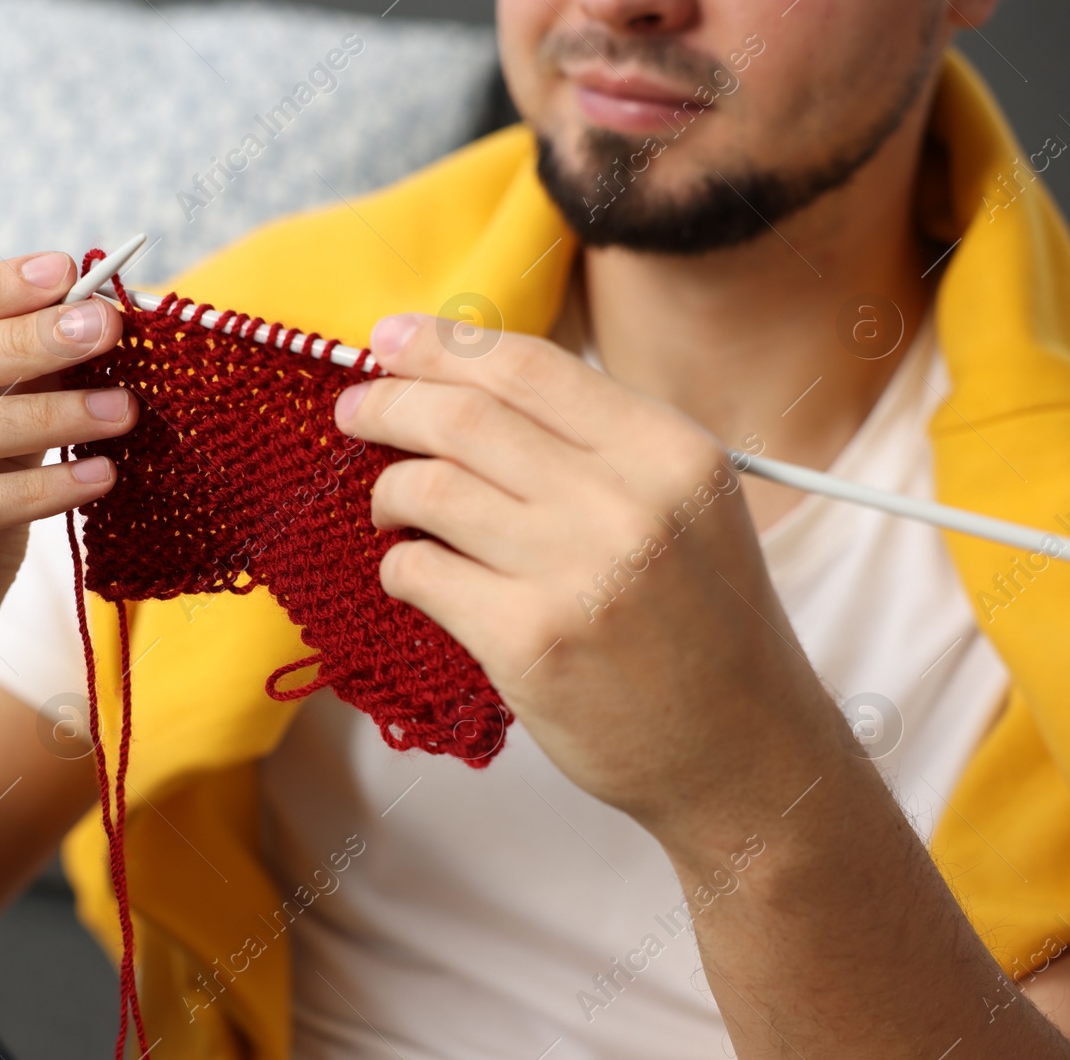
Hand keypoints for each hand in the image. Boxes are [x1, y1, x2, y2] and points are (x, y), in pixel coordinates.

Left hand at [333, 314, 855, 858]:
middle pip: (465, 417)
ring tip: (388, 506)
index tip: (389, 340)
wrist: (743, 755)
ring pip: (429, 489)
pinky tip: (413, 572)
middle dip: (389, 404)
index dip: (443, 346)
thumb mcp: (686, 507)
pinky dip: (399, 565)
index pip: (529, 366)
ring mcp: (577, 573)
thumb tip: (465, 385)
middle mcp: (628, 502)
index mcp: (670, 452)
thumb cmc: (702, 628)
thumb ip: (596, 445)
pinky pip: (419, 571)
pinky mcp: (528, 641)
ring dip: (388, 490)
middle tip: (353, 411)